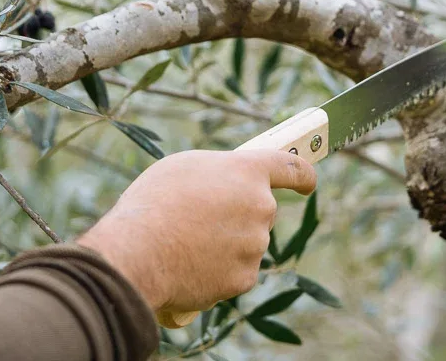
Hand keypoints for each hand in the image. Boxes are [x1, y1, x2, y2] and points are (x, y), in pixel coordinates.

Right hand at [76, 149, 315, 325]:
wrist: (137, 254)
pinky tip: (189, 267)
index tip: (308, 183)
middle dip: (238, 214)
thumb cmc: (153, 204)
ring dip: (225, 244)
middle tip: (201, 218)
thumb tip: (226, 187)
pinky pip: (235, 272)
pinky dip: (217, 272)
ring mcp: (255, 245)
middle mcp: (261, 206)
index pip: (292, 167)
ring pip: (246, 243)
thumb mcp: (184, 168)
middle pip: (260, 210)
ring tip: (185, 243)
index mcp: (248, 172)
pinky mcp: (244, 278)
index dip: (303, 175)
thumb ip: (218, 173)